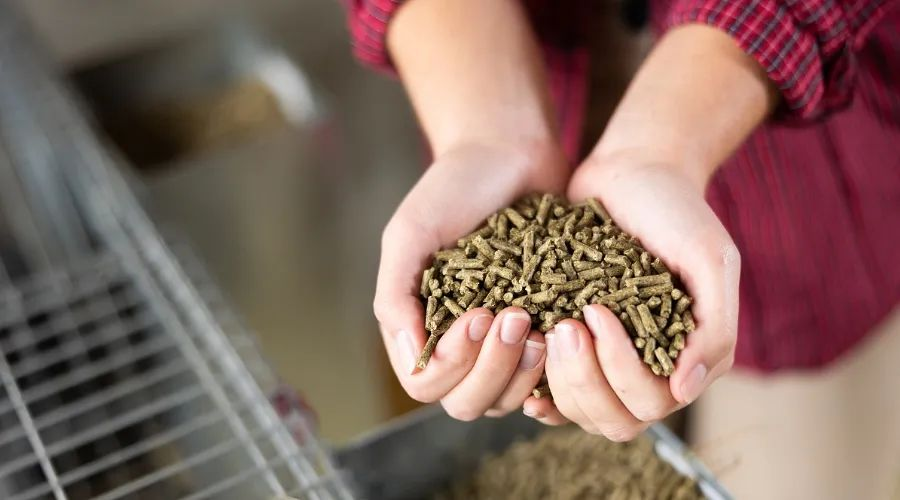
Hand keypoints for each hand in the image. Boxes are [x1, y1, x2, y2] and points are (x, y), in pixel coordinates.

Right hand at [375, 141, 567, 419]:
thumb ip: (395, 293)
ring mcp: (500, 344)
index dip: (450, 364)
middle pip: (466, 401)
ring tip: (541, 324)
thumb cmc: (453, 188)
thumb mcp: (410, 232)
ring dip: (522, 371)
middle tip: (515, 316)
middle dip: (491, 368)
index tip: (476, 314)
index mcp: (418, 326)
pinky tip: (563, 335)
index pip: (425, 383)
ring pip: (506, 399)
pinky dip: (552, 369)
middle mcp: (457, 345)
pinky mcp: (540, 332)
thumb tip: (409, 349)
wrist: (510, 153)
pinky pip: (545, 379)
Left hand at [523, 155, 739, 437]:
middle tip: (564, 324)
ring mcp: (608, 362)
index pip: (652, 401)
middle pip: (615, 418)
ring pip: (581, 411)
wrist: (632, 172)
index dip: (619, 368)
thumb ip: (712, 327)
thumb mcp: (708, 259)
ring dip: (558, 379)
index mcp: (688, 356)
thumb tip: (685, 389)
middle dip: (584, 378)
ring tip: (544, 325)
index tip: (595, 310)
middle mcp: (649, 368)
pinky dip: (537, 387)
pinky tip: (523, 361)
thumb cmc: (676, 211)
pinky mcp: (573, 347)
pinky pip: (554, 392)